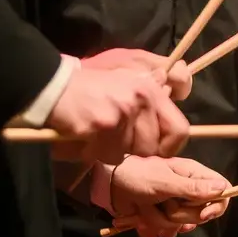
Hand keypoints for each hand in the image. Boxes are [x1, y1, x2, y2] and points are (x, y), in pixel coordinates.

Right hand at [49, 55, 190, 162]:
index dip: (171, 146)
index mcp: (151, 90)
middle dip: (133, 148)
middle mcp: (140, 102)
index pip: (180, 129)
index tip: (160, 149)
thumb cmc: (92, 87)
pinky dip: (96, 151)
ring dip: (112, 150)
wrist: (57, 87)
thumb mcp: (127, 81)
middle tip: (116, 135)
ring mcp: (122, 115)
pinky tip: (87, 136)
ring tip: (99, 132)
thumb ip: (151, 96)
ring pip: (127, 154)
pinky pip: (107, 155)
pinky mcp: (103, 128)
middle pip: (151, 148)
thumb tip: (171, 109)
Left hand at [106, 156, 231, 236]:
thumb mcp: (165, 181)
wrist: (109, 184)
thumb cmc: (138, 176)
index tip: (203, 215)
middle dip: (178, 214)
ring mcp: (174, 206)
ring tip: (147, 208)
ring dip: (160, 221)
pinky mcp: (161, 218)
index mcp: (194, 175)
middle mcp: (188, 191)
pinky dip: (151, 227)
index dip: (216, 206)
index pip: (221, 192)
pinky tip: (141, 219)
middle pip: (200, 215)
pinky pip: (166, 232)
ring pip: (180, 226)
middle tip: (163, 204)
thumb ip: (192, 188)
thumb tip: (222, 188)